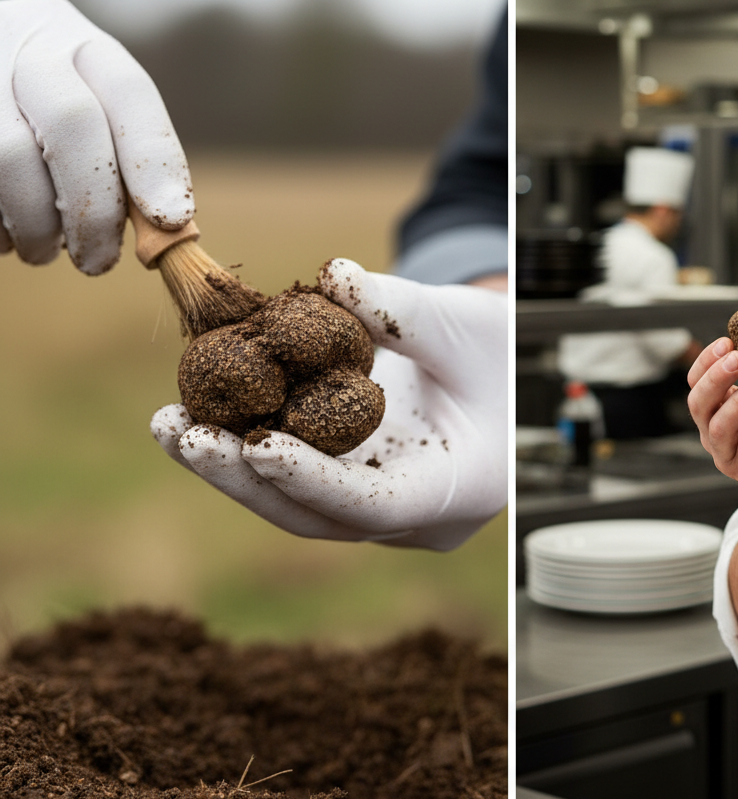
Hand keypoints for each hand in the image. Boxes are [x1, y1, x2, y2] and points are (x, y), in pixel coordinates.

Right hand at [0, 0, 192, 273]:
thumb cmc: (46, 118)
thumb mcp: (92, 117)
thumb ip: (126, 162)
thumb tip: (165, 226)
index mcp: (82, 46)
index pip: (129, 92)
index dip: (154, 159)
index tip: (172, 219)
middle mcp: (26, 45)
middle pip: (70, 122)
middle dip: (93, 206)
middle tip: (99, 263)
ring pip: (7, 156)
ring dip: (34, 224)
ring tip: (43, 252)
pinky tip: (7, 236)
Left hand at [152, 259, 507, 550]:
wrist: (503, 370)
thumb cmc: (498, 351)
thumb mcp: (464, 322)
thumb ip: (400, 308)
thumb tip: (331, 279)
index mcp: (458, 489)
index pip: (377, 505)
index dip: (313, 480)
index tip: (255, 446)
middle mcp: (415, 517)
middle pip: (318, 518)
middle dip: (246, 479)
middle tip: (185, 436)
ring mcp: (381, 509)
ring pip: (298, 507)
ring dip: (234, 468)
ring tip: (173, 425)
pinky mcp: (355, 487)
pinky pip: (298, 480)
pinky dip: (251, 450)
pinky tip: (205, 416)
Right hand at [686, 336, 737, 505]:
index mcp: (716, 404)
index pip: (696, 379)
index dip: (706, 360)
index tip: (728, 341)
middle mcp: (712, 426)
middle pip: (696, 401)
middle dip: (714, 378)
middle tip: (736, 358)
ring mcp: (724, 450)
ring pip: (716, 427)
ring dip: (734, 403)